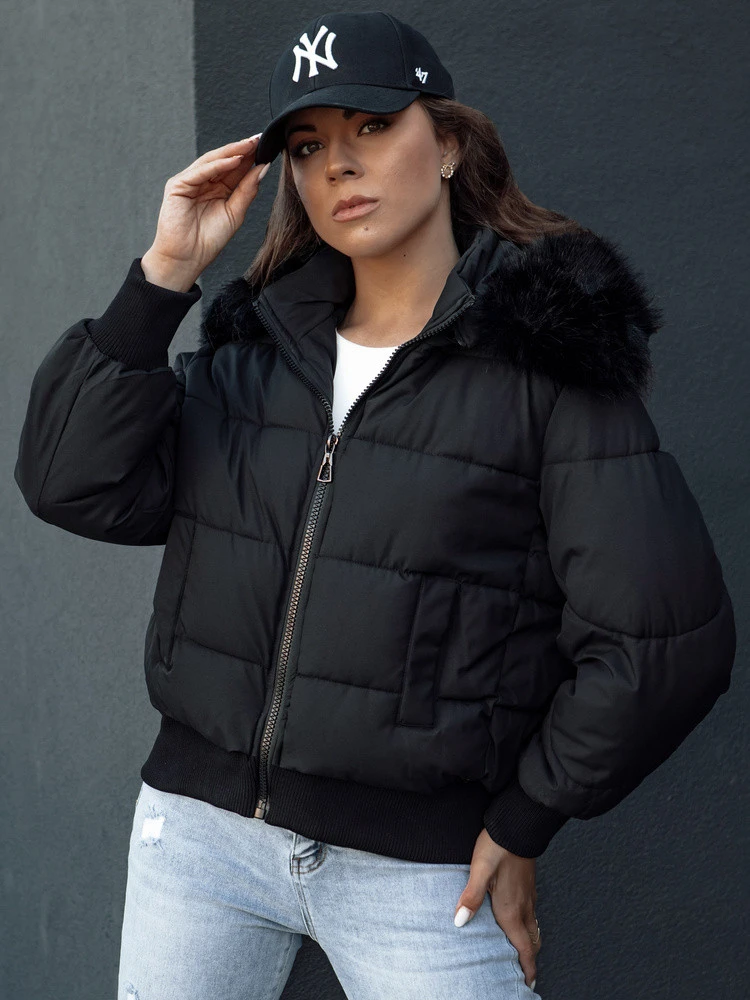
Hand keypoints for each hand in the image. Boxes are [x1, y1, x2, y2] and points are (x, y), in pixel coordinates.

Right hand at [144, 134, 271, 286]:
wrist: (187, 258)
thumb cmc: (208, 240)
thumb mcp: (235, 213)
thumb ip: (247, 191)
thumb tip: (263, 168)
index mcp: (218, 190)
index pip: (235, 169)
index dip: (250, 159)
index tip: (267, 148)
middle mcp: (204, 183)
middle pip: (224, 161)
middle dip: (242, 150)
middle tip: (260, 140)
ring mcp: (190, 182)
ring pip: (212, 161)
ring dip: (232, 152)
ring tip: (250, 145)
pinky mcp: (178, 185)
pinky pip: (200, 171)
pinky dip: (217, 165)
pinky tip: (234, 160)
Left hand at [454, 827, 540, 990]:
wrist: (517, 824)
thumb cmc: (498, 845)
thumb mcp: (479, 869)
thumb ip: (471, 896)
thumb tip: (460, 921)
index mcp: (512, 909)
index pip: (524, 948)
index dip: (527, 968)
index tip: (526, 983)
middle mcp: (524, 906)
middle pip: (532, 943)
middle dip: (529, 960)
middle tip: (524, 974)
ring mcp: (529, 896)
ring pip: (534, 929)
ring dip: (529, 945)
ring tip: (521, 954)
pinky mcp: (528, 885)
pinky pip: (533, 915)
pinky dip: (529, 928)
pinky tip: (518, 921)